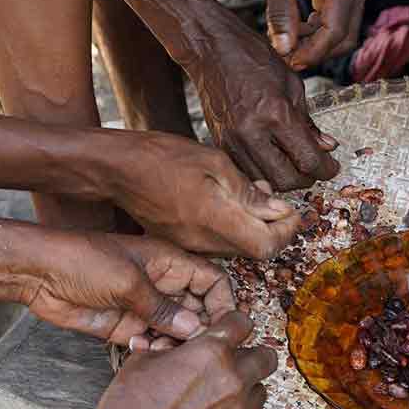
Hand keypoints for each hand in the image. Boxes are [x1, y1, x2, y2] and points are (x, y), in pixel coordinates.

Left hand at [25, 233, 235, 345]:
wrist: (40, 273)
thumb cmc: (82, 260)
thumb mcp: (128, 281)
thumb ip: (162, 307)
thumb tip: (196, 329)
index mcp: (168, 262)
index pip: (211, 280)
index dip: (223, 302)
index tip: (225, 326)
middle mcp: (161, 285)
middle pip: (198, 310)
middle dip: (202, 330)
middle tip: (199, 349)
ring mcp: (144, 307)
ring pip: (177, 331)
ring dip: (178, 345)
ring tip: (169, 353)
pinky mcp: (126, 327)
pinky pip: (152, 343)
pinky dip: (154, 351)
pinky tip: (143, 351)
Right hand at [81, 312, 275, 408]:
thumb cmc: (130, 404)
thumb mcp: (143, 360)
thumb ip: (164, 347)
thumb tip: (164, 342)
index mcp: (210, 352)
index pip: (242, 323)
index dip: (234, 323)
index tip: (230, 328)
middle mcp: (231, 380)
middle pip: (266, 358)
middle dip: (253, 355)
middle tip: (236, 359)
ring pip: (259, 391)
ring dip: (245, 387)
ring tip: (222, 391)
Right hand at [107, 131, 306, 258]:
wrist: (116, 168)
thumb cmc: (162, 157)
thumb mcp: (214, 163)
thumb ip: (248, 192)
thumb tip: (278, 210)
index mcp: (214, 220)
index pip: (266, 246)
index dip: (286, 232)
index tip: (292, 212)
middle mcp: (202, 242)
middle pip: (254, 251)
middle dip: (272, 227)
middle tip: (274, 197)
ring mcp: (188, 245)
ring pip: (236, 248)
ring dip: (252, 226)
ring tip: (249, 192)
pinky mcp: (179, 242)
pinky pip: (216, 243)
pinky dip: (231, 226)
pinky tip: (225, 200)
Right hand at [187, 16, 339, 191]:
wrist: (212, 51)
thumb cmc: (252, 59)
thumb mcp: (292, 85)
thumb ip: (308, 122)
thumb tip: (326, 146)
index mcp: (275, 113)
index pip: (308, 159)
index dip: (326, 168)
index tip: (331, 166)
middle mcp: (251, 132)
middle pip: (287, 179)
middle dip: (306, 177)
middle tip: (314, 166)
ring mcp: (232, 141)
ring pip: (265, 181)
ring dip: (284, 178)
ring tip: (292, 163)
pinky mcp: (220, 143)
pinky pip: (247, 171)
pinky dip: (263, 171)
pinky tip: (271, 158)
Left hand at [259, 0, 370, 69]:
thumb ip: (281, 16)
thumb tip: (284, 51)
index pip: (336, 32)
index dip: (313, 52)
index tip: (287, 60)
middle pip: (345, 37)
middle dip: (316, 51)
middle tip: (285, 56)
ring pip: (343, 31)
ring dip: (316, 42)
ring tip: (286, 42)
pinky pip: (339, 19)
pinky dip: (318, 30)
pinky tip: (295, 28)